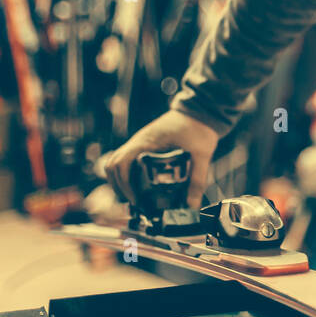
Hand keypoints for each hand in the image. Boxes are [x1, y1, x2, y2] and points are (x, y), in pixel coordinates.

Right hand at [103, 110, 219, 209]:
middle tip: (134, 202)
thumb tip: (192, 205)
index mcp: (146, 141)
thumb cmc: (199, 127)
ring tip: (133, 197)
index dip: (124, 184)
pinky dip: (126, 174)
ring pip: (116, 162)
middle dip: (119, 186)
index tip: (136, 199)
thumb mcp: (200, 155)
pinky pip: (126, 160)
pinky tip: (138, 186)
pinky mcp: (144, 145)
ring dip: (119, 181)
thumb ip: (197, 180)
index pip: (121, 163)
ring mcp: (140, 142)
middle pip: (112, 165)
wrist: (201, 110)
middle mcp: (138, 141)